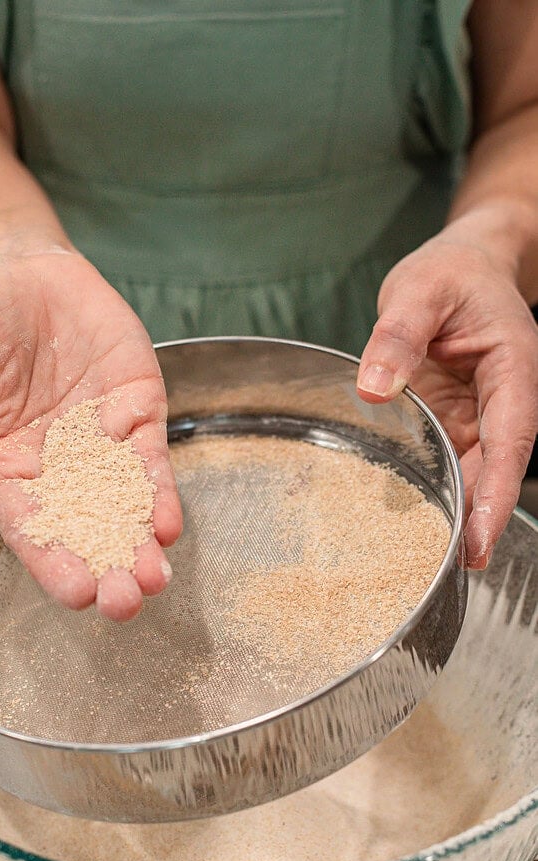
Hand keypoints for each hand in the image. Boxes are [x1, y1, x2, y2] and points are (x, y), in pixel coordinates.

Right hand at [0, 247, 181, 618]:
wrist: (14, 267)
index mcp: (7, 473)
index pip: (32, 531)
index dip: (54, 564)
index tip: (77, 594)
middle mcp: (59, 469)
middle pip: (88, 529)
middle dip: (109, 567)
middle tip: (126, 600)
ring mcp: (102, 441)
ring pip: (128, 502)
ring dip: (143, 540)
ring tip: (156, 577)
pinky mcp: (135, 409)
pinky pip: (152, 456)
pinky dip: (162, 488)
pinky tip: (169, 522)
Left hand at [357, 230, 537, 568]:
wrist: (464, 264)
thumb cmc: (451, 272)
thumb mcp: (418, 290)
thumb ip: (396, 336)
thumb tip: (373, 389)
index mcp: (513, 369)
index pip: (511, 439)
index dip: (496, 494)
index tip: (481, 540)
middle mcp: (502, 400)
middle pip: (494, 468)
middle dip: (477, 521)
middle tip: (450, 568)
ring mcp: (478, 414)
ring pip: (471, 472)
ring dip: (455, 513)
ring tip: (429, 559)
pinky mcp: (453, 419)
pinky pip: (446, 460)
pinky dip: (433, 489)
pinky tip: (409, 520)